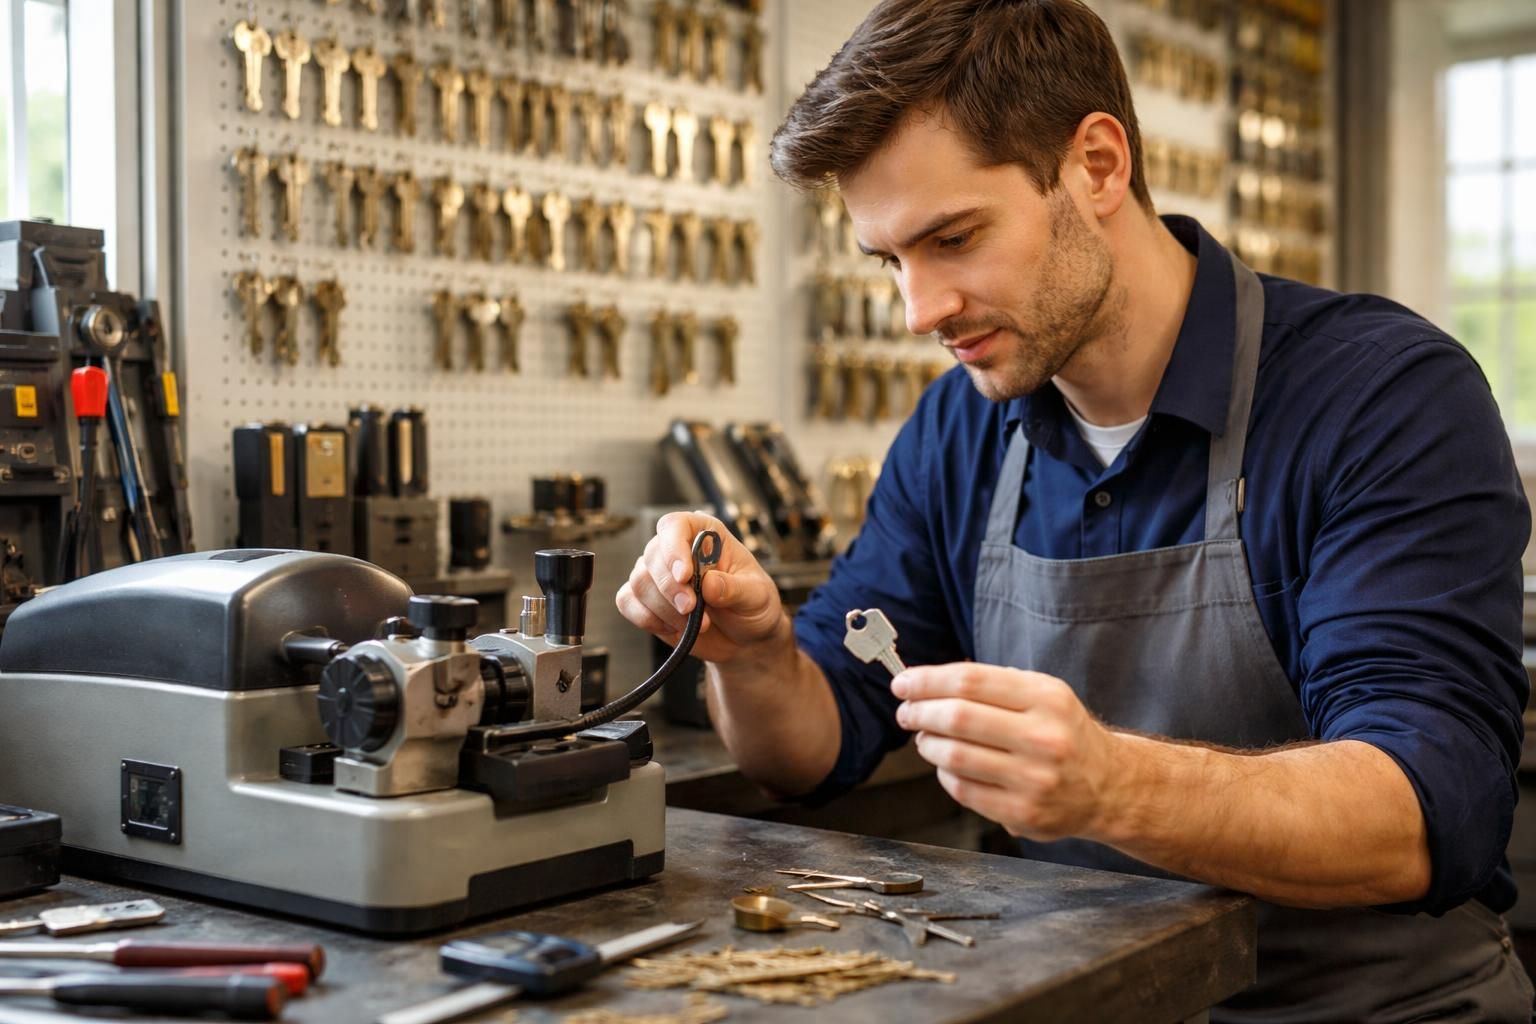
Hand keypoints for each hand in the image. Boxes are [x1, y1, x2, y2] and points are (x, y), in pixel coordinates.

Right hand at [615, 511, 785, 664]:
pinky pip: (627, 601)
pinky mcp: (647, 599)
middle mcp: (678, 549)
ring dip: (664, 609)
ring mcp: (659, 574)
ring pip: (639, 582)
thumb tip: (709, 584)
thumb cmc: (754, 607)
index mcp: (707, 534)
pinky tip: (673, 628)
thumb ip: (734, 589)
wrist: (746, 639)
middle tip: (692, 609)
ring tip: (695, 623)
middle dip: (670, 589)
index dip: (674, 547)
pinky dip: (647, 618)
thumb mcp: (757, 596)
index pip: (675, 525)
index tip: (685, 575)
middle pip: (653, 555)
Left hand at [892, 664, 1121, 841]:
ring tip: (926, 738)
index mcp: (1047, 698)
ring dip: (927, 744)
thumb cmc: (1065, 733)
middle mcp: (1044, 737)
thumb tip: (926, 682)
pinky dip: (944, 773)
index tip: (903, 683)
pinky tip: (948, 765)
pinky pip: (963, 789)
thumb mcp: (1044, 694)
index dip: (927, 680)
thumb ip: (992, 685)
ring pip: (954, 756)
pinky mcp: (1023, 813)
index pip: (971, 681)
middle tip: (906, 712)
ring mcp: (1034, 779)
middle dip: (919, 712)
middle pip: (957, 717)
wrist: (1110, 786)